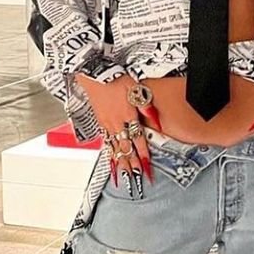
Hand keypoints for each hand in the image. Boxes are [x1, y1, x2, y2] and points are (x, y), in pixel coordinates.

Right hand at [74, 73, 155, 196]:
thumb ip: (147, 108)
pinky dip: (109, 154)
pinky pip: (106, 142)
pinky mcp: (100, 122)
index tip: (148, 168)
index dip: (143, 156)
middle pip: (126, 148)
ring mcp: (107, 124)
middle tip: (137, 179)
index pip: (138, 140)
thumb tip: (158, 122)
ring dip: (120, 163)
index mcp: (128, 115)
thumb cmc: (116, 80)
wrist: (96, 75)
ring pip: (115, 148)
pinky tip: (111, 161)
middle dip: (132, 165)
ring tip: (125, 176)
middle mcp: (117, 123)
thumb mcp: (136, 90)